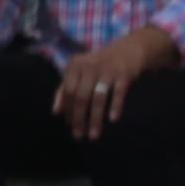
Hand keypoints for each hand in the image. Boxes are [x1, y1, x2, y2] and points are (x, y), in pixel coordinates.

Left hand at [58, 25, 176, 138]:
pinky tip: (112, 120)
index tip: (69, 125)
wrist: (128, 50)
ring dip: (95, 119)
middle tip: (79, 135)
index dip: (68, 109)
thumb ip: (65, 89)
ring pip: (98, 98)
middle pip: (81, 97)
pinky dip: (115, 106)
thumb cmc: (99, 65)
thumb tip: (56, 112)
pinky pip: (118, 92)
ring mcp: (107, 70)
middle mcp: (89, 66)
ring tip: (93, 135)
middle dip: (79, 118)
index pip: (68, 91)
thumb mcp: (79, 72)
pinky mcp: (124, 74)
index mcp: (75, 65)